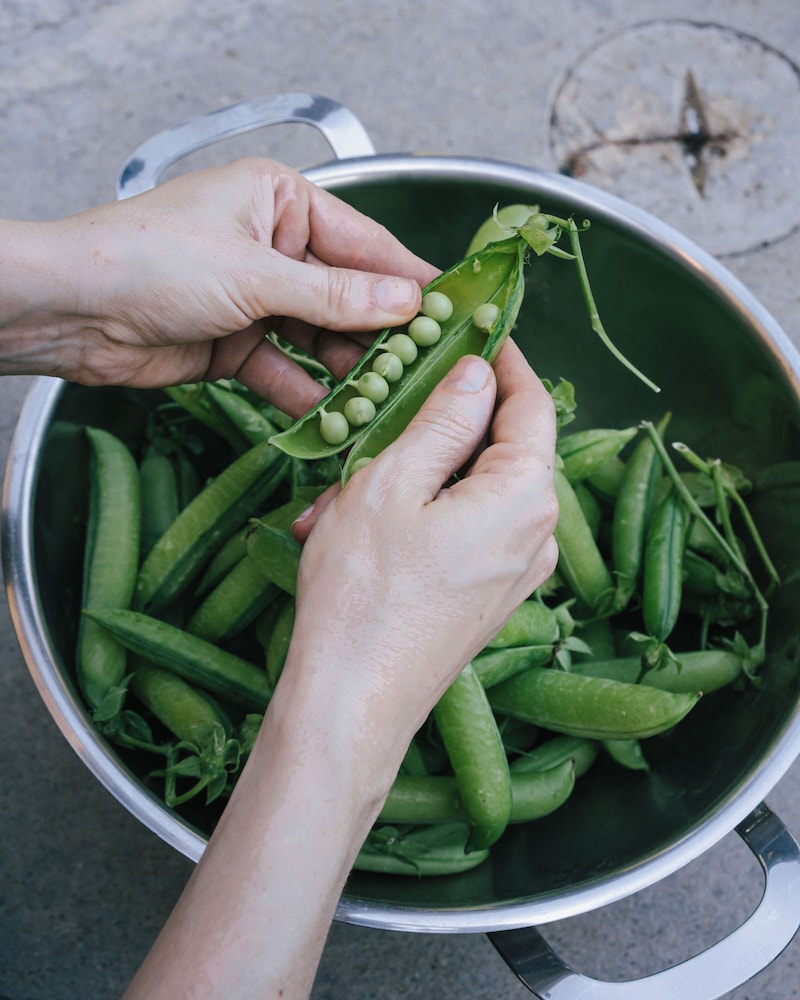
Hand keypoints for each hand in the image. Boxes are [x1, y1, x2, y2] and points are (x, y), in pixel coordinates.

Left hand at [0, 158, 436, 415]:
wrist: (72, 311)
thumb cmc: (151, 260)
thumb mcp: (255, 274)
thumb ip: (333, 294)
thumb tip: (405, 303)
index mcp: (280, 202)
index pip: (363, 243)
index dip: (408, 279)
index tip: (453, 310)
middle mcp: (272, 245)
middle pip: (346, 295)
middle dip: (380, 334)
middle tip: (425, 367)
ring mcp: (255, 298)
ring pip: (318, 338)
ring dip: (345, 370)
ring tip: (385, 398)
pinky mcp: (237, 344)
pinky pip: (284, 370)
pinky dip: (304, 393)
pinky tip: (332, 416)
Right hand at [122, 339, 557, 999]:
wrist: (352, 703)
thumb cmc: (365, 592)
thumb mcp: (393, 482)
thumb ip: (443, 418)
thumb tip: (477, 372)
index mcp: (525, 494)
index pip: (531, 403)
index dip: (504, 360)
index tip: (475, 328)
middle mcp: (537, 533)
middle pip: (500, 447)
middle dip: (436, 426)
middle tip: (380, 415)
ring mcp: (516, 571)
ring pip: (470, 490)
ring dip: (412, 476)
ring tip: (342, 490)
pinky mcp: (489, 597)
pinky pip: (462, 532)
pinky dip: (415, 517)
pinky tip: (353, 527)